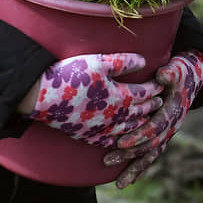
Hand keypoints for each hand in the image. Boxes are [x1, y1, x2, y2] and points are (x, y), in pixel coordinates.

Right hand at [28, 53, 163, 147]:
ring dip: (140, 124)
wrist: (41, 97)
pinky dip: (119, 141)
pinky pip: (108, 142)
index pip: (144, 93)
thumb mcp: (99, 62)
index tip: (161, 83)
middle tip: (160, 102)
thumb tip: (144, 61)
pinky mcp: (87, 136)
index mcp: (120, 97)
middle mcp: (115, 117)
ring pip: (128, 130)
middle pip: (139, 112)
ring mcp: (101, 129)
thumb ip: (124, 62)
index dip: (154, 88)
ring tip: (146, 119)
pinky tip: (121, 139)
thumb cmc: (71, 75)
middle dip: (151, 106)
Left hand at [103, 50, 202, 188]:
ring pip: (150, 155)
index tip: (121, 142)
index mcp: (173, 111)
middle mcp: (171, 126)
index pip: (155, 126)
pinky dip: (141, 168)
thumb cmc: (180, 73)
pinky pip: (151, 155)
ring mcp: (167, 133)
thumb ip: (170, 73)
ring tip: (119, 184)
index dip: (139, 135)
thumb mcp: (177, 69)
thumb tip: (162, 76)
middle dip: (129, 154)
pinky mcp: (162, 136)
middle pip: (150, 144)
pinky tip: (129, 181)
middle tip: (108, 160)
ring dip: (134, 168)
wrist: (190, 80)